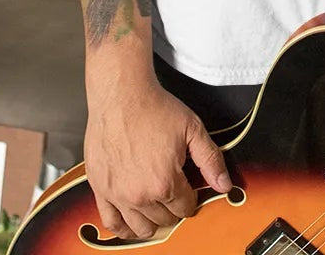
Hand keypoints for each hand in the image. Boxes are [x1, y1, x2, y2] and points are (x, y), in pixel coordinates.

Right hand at [84, 76, 231, 238]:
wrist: (122, 95)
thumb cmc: (154, 108)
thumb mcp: (192, 129)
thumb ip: (210, 159)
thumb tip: (224, 185)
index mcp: (165, 182)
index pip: (185, 208)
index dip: (191, 198)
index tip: (189, 188)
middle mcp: (140, 195)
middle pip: (164, 219)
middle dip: (173, 207)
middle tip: (173, 191)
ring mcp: (117, 194)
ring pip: (140, 227)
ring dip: (152, 221)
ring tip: (156, 207)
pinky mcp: (100, 188)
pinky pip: (110, 223)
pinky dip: (122, 228)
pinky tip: (130, 223)